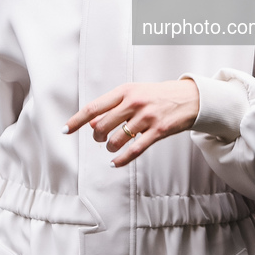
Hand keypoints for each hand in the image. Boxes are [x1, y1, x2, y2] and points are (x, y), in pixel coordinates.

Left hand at [63, 79, 199, 166]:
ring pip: (117, 139)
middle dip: (97, 137)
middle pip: (102, 125)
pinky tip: (115, 163)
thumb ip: (113, 106)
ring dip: (110, 147)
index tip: (65, 130)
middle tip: (100, 139)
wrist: (190, 97)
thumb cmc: (157, 95)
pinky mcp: (158, 131)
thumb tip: (92, 124)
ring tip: (112, 147)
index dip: (77, 120)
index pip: (94, 107)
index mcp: (125, 91)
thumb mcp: (134, 93)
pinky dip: (121, 159)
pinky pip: (134, 150)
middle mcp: (134, 102)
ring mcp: (146, 117)